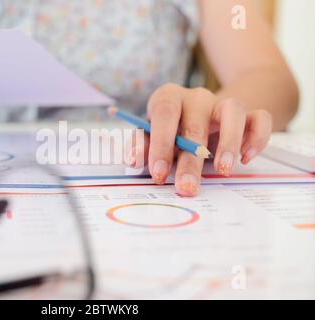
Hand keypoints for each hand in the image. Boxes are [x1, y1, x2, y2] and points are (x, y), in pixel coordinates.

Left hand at [128, 84, 272, 196]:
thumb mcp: (151, 137)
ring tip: (224, 170)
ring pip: (233, 111)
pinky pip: (260, 118)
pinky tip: (246, 159)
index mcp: (168, 98)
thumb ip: (142, 146)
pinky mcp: (247, 115)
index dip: (161, 144)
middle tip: (187, 187)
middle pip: (195, 123)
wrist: (201, 117)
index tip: (159, 174)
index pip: (164, 114)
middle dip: (191, 160)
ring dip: (229, 142)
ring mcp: (223, 103)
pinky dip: (256, 137)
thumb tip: (133, 158)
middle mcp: (196, 97)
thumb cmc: (170, 131)